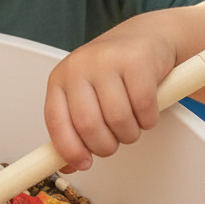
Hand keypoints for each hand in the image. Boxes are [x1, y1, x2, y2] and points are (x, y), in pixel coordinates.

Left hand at [43, 21, 176, 172]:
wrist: (146, 37)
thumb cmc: (113, 72)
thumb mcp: (86, 96)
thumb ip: (74, 128)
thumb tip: (67, 166)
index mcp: (60, 78)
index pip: (56, 122)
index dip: (70, 150)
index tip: (84, 163)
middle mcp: (79, 67)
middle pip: (88, 126)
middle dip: (105, 146)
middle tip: (114, 142)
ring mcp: (108, 61)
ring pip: (118, 120)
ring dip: (129, 134)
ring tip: (131, 123)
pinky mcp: (137, 61)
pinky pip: (144, 107)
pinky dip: (148, 119)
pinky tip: (146, 112)